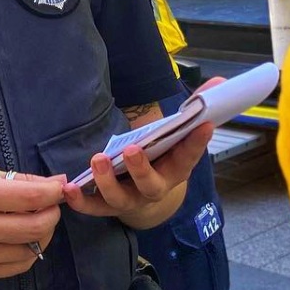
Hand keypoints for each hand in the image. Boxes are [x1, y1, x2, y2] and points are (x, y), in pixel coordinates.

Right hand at [0, 170, 64, 280]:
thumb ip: (15, 180)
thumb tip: (56, 182)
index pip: (30, 197)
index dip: (53, 192)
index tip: (59, 188)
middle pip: (37, 226)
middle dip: (52, 213)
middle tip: (50, 205)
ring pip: (33, 248)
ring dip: (44, 233)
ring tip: (36, 220)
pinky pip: (20, 265)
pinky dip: (30, 250)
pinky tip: (22, 238)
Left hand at [61, 76, 224, 221]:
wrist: (147, 194)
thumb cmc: (162, 157)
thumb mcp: (178, 134)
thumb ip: (196, 108)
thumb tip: (220, 82)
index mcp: (176, 169)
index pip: (189, 156)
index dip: (198, 143)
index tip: (204, 125)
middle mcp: (154, 188)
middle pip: (151, 185)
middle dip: (141, 169)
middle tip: (132, 149)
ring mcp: (131, 199)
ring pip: (120, 199)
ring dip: (107, 182)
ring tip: (97, 160)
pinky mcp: (107, 205)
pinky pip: (94, 207)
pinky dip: (81, 201)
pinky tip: (69, 188)